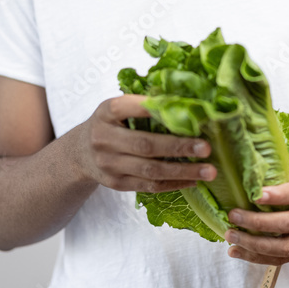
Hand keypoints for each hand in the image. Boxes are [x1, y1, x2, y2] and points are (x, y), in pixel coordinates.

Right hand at [77, 94, 215, 192]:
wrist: (80, 153)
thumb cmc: (110, 124)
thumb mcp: (117, 108)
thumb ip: (143, 104)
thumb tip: (185, 101)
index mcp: (107, 112)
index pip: (130, 107)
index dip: (154, 109)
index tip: (183, 110)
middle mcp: (104, 138)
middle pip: (145, 144)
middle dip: (179, 147)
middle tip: (207, 148)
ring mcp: (109, 164)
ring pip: (150, 170)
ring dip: (183, 171)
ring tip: (208, 171)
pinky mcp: (117, 183)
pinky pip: (149, 185)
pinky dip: (174, 184)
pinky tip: (193, 181)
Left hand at [223, 150, 288, 264]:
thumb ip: (282, 153)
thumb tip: (250, 138)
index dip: (279, 196)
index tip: (255, 195)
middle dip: (258, 223)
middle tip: (232, 216)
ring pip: (285, 246)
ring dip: (255, 245)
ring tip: (230, 236)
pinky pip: (283, 259)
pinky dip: (258, 258)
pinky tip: (237, 251)